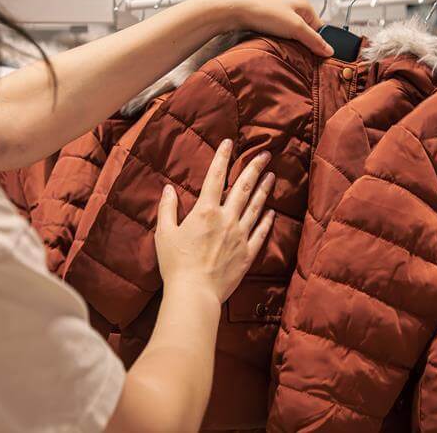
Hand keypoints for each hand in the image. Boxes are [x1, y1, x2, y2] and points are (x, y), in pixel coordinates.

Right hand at [154, 139, 275, 302]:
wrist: (195, 292)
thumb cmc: (175, 264)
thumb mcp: (164, 234)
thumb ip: (167, 209)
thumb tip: (168, 189)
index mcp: (205, 211)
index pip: (215, 177)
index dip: (222, 158)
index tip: (229, 143)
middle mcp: (226, 219)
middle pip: (243, 187)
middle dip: (254, 168)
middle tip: (265, 155)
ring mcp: (240, 236)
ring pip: (256, 206)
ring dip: (264, 189)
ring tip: (272, 176)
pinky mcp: (247, 253)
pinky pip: (261, 232)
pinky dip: (267, 220)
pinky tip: (272, 210)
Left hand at [202, 0, 333, 57]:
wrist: (236, 9)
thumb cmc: (263, 10)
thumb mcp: (295, 28)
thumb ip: (313, 40)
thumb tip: (328, 50)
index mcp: (304, 4)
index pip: (320, 28)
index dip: (319, 43)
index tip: (318, 56)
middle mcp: (293, 7)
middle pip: (306, 32)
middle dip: (304, 44)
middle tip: (300, 54)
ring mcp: (280, 14)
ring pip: (292, 34)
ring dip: (290, 44)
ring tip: (285, 48)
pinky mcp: (268, 21)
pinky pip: (280, 35)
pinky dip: (279, 42)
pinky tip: (275, 45)